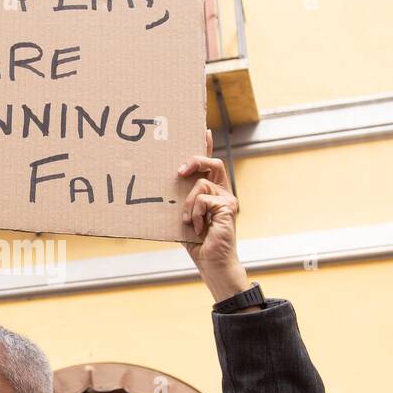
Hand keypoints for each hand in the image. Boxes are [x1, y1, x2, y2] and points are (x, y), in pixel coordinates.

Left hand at [178, 129, 251, 302]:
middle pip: (212, 163)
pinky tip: (195, 227)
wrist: (211, 264)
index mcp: (213, 192)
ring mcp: (228, 199)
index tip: (203, 129)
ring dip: (188, 203)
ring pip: (201, 184)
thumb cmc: (196, 242)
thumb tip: (164, 187)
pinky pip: (203, 199)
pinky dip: (194, 213)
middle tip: (179, 171)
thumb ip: (179, 201)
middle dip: (195, 160)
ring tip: (186, 220)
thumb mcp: (182, 217)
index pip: (210, 164)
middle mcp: (223, 192)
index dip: (207, 145)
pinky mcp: (228, 208)